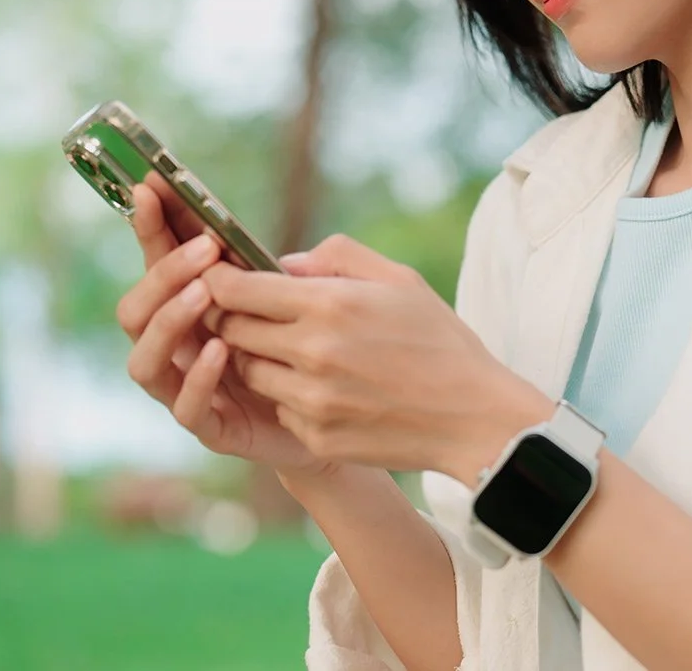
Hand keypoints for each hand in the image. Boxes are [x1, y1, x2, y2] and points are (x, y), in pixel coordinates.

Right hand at [115, 180, 334, 479]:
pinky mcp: (212, 428)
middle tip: (205, 250)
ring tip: (205, 294)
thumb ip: (268, 267)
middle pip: (135, 309)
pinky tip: (222, 349)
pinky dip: (199, 377)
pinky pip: (185, 407)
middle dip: (163, 275)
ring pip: (144, 360)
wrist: (341, 411)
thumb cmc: (316, 343)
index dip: (150, 226)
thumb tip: (234, 236)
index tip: (150, 188)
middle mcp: (179, 347)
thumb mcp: (299, 294)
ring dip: (170, 322)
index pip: (157, 261)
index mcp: (193, 306)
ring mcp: (187, 388)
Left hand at [203, 234, 552, 482]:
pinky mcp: (314, 435)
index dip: (219, 281)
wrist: (472, 416)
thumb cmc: (439, 339)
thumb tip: (284, 265)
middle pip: (232, 330)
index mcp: (329, 304)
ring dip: (260, 358)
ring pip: (249, 372)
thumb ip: (338, 255)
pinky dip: (289, 394)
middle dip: (234, 318)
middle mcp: (312, 352)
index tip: (220, 278)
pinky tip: (324, 386)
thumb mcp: (399, 278)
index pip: (238, 289)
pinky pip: (278, 407)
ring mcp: (310, 399)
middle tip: (251, 312)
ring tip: (293, 349)